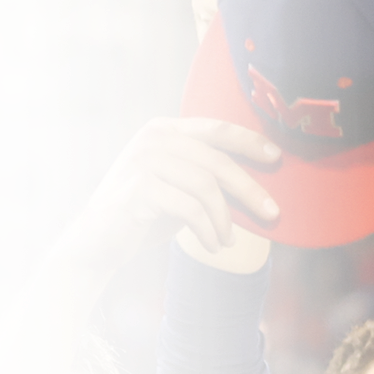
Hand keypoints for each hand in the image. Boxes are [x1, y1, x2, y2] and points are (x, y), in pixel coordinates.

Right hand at [54, 116, 281, 276]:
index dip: (249, 141)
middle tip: (273, 213)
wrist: (96, 242)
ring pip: (206, 187)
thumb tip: (261, 184)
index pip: (217, 128)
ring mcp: (142, 160)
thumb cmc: (145, 215)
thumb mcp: (180, 188)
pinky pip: (190, 209)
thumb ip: (208, 177)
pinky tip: (213, 245)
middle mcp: (153, 138)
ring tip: (227, 240)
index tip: (277, 157)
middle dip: (250, 189)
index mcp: (165, 130)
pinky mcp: (138, 188)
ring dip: (225, 220)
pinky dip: (208, 231)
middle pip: (217, 161)